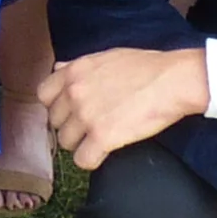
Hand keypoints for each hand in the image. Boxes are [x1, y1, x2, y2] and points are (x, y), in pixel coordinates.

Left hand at [39, 43, 205, 167]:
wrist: (173, 81)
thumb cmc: (146, 67)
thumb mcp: (106, 57)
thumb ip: (79, 66)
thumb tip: (59, 69)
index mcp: (73, 71)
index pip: (43, 95)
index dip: (57, 105)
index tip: (72, 110)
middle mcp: (74, 93)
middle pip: (54, 122)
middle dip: (71, 126)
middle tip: (93, 126)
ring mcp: (86, 116)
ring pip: (66, 143)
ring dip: (81, 144)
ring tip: (102, 138)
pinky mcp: (102, 137)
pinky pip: (83, 160)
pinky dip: (92, 160)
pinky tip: (106, 152)